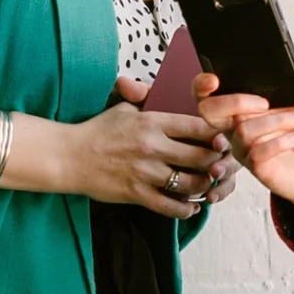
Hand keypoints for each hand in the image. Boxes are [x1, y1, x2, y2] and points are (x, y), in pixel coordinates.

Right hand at [65, 76, 228, 218]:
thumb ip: (147, 98)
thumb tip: (162, 85)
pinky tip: (192, 206)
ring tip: (208, 184)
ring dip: (204, 185)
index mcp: (153, 121)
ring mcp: (145, 172)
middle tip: (222, 164)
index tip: (224, 139)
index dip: (217, 134)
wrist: (69, 156)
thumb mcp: (125, 108)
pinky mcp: (136, 193)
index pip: (197, 126)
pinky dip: (185, 209)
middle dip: (216, 161)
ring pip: (189, 183)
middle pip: (200, 156)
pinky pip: (168, 206)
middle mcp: (153, 147)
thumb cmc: (99, 131)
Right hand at [196, 74, 293, 216]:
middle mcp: (236, 127)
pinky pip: (257, 152)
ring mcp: (243, 148)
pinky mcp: (256, 167)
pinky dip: (279, 142)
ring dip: (276, 120)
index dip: (203, 85)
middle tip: (265, 102)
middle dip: (233, 101)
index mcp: (242, 107)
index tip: (215, 79)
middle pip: (209, 110)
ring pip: (244, 130)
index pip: (209, 94)